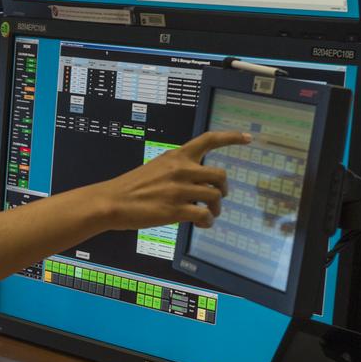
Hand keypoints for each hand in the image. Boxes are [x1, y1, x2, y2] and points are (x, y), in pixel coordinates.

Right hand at [95, 131, 251, 230]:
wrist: (112, 202)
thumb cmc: (131, 188)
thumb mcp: (155, 168)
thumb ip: (177, 170)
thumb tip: (195, 183)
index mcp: (176, 156)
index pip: (208, 140)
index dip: (231, 138)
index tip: (248, 138)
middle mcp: (181, 170)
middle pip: (220, 175)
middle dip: (224, 189)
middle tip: (219, 198)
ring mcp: (179, 190)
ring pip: (214, 197)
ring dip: (216, 209)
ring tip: (208, 215)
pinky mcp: (175, 210)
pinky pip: (205, 215)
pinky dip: (208, 222)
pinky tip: (202, 224)